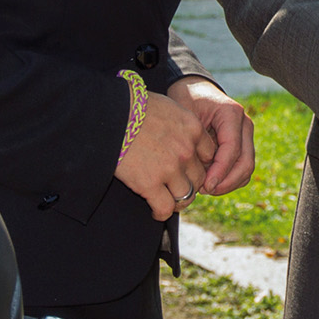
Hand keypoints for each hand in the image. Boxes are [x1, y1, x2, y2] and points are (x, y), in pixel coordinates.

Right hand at [114, 88, 216, 221]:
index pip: (209, 154)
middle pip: (200, 177)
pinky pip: (165, 208)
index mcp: (193, 128)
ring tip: (168, 201)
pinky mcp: (150, 184)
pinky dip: (161, 213)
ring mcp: (170, 168)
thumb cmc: (133, 106)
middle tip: (178, 187)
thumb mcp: (166, 106)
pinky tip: (155, 211)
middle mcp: (186, 150)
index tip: (189, 169)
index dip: (199, 164)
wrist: (109, 114)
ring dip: (178, 201)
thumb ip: (179, 123)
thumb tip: (178, 132)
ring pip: (187, 196)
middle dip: (190, 184)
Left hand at [166, 77, 255, 195]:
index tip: (204, 186)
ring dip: (228, 183)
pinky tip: (210, 182)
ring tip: (205, 188)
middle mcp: (244, 124)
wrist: (194, 90)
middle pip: (245, 162)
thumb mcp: (185, 118)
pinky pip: (242, 168)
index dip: (220, 172)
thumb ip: (194, 144)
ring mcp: (246, 135)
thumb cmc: (186, 101)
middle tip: (205, 191)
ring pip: (246, 169)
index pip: (232, 149)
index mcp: (231, 114)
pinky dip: (229, 179)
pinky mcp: (243, 144)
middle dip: (227, 182)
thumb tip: (200, 176)